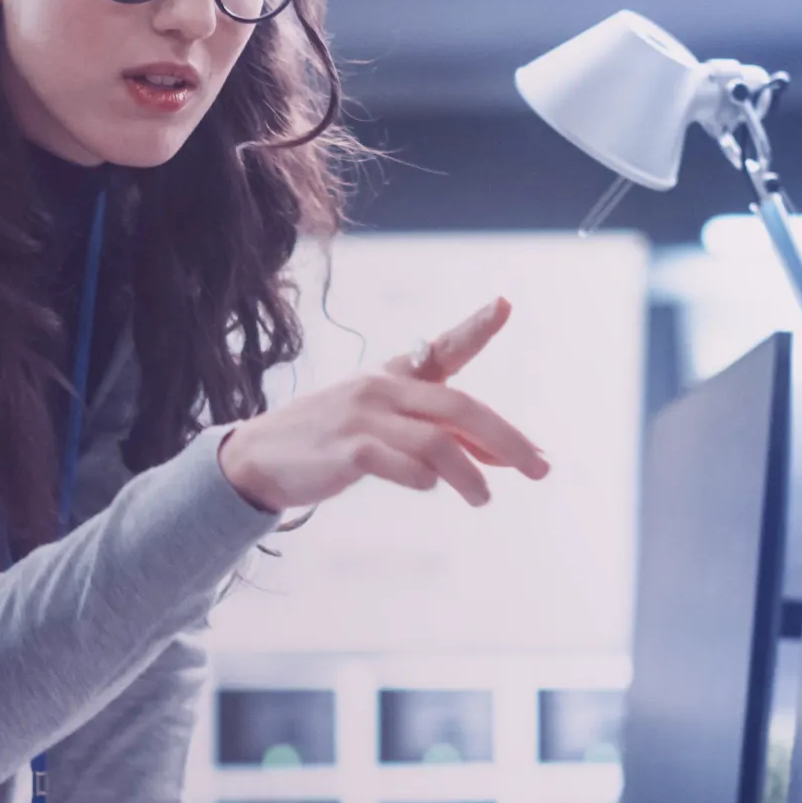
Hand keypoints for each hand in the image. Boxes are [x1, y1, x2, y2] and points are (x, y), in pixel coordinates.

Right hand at [217, 297, 548, 511]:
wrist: (260, 458)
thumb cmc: (331, 443)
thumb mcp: (388, 432)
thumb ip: (443, 440)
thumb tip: (503, 459)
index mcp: (391, 377)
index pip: (441, 348)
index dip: (475, 327)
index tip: (505, 304)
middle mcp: (380, 388)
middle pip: (458, 407)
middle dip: (507, 439)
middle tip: (541, 467)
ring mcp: (363, 417)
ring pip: (437, 442)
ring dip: (471, 474)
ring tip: (484, 498)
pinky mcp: (348, 450)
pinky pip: (404, 466)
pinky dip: (425, 480)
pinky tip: (427, 487)